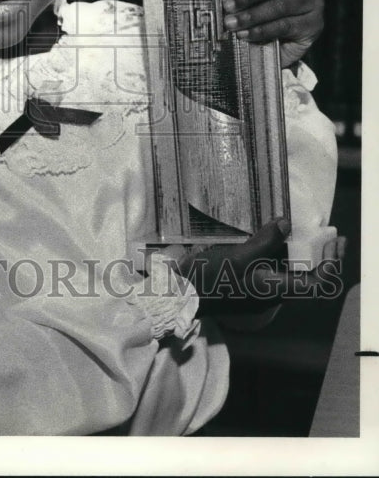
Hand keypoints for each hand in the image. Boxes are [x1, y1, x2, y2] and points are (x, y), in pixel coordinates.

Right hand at [174, 218, 346, 317]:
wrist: (182, 294)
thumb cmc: (211, 279)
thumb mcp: (238, 257)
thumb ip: (264, 241)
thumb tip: (286, 223)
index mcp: (275, 289)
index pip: (317, 283)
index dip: (331, 264)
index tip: (335, 242)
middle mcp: (273, 291)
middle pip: (308, 276)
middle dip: (319, 254)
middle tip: (325, 232)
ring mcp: (261, 288)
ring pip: (290, 270)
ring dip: (298, 250)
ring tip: (300, 228)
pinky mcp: (249, 282)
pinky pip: (272, 266)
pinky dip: (279, 251)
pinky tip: (270, 235)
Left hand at [222, 0, 323, 67]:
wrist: (285, 45)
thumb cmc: (267, 15)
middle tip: (228, 5)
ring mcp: (312, 2)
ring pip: (280, 6)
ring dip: (251, 16)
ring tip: (232, 23)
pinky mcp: (314, 24)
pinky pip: (284, 26)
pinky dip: (262, 30)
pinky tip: (246, 34)